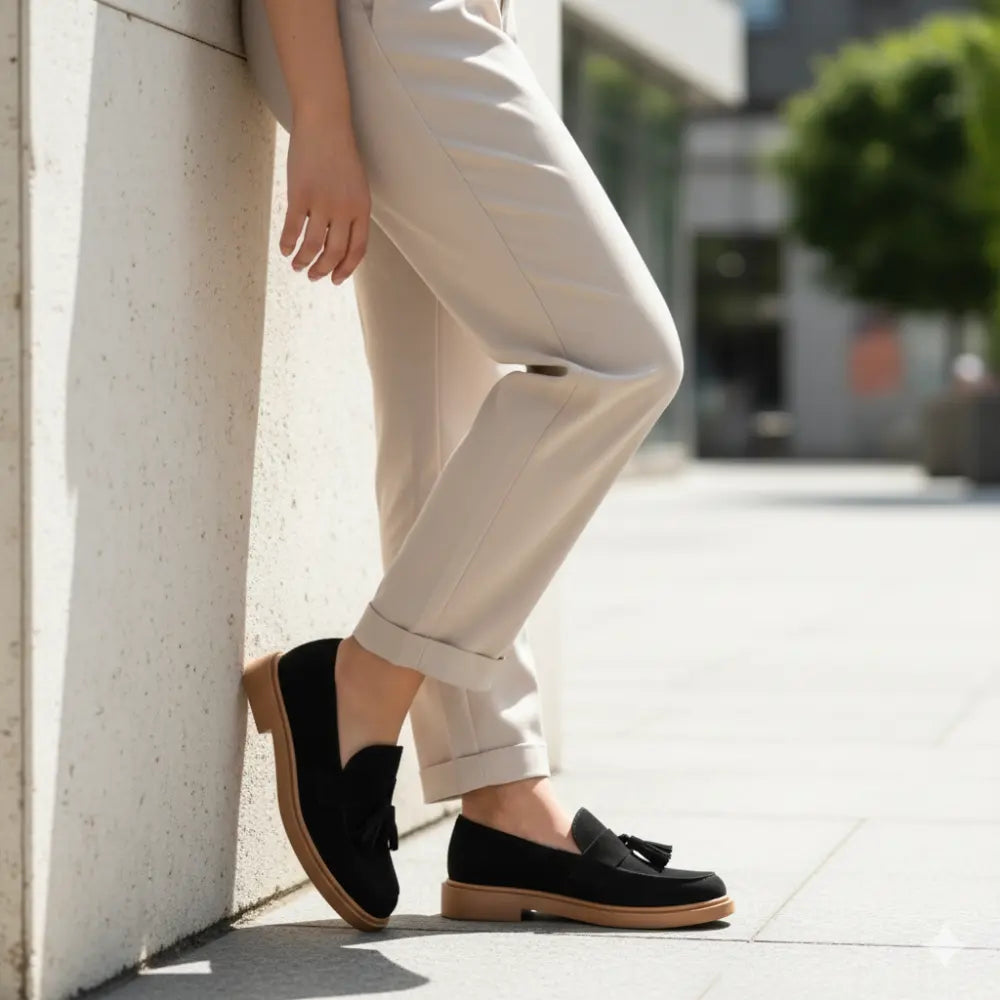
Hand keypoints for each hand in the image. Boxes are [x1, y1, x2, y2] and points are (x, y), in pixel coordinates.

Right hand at [281, 108, 370, 284]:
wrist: (325, 124)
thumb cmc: (340, 154)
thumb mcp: (357, 186)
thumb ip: (353, 212)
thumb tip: (341, 239)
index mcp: (362, 209)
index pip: (357, 250)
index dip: (346, 269)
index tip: (336, 279)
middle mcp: (344, 210)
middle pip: (334, 253)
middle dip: (323, 270)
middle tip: (314, 276)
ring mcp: (322, 203)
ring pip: (313, 246)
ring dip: (304, 261)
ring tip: (297, 266)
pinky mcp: (300, 195)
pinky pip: (293, 229)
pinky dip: (288, 243)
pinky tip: (285, 249)